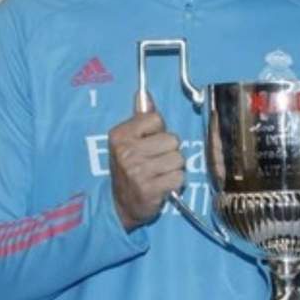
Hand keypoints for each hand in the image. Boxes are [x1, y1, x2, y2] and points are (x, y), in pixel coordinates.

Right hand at [107, 93, 184, 230]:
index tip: (148, 143)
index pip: (156, 119)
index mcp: (120, 135)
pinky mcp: (149, 189)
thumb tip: (144, 94)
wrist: (121, 205)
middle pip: (172, 139)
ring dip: (173, 168)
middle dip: (169, 151)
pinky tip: (162, 185)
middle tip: (156, 161)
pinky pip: (179, 177)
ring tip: (160, 173)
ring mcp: (137, 171)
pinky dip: (175, 182)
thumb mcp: (128, 141)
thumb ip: (140, 118)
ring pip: (178, 159)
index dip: (158, 131)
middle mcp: (126, 152)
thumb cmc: (130, 168)